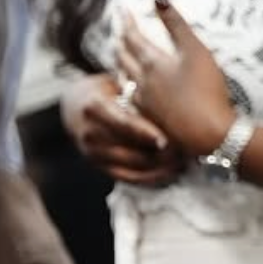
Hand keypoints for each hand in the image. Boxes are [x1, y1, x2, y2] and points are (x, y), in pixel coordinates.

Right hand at [60, 70, 182, 186]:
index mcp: (94, 108)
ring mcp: (93, 153)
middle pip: (129, 150)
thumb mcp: (118, 84)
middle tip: (185, 153)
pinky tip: (169, 174)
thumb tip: (172, 102)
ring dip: (159, 169)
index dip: (146, 133)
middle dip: (159, 155)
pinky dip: (150, 179)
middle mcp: (90, 133)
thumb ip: (138, 95)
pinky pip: (127, 178)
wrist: (77, 106)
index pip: (124, 123)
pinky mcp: (99, 166)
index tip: (166, 140)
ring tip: (182, 164)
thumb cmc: (108, 91)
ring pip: (131, 167)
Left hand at [115, 0, 236, 161]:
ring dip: (120, 63)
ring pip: (123, 78)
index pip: (132, 36)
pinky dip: (127, 85)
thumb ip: (176, 24)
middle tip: (120, 30)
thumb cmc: (205, 91)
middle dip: (120, 40)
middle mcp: (141, 82)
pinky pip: (130, 97)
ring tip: (120, 55)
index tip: (122, 9)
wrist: (207, 136)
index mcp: (152, 63)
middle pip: (123, 57)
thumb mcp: (196, 50)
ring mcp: (143, 103)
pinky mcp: (149, 119)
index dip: (126, 21)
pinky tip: (131, 89)